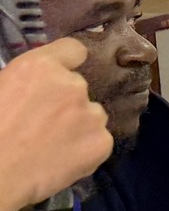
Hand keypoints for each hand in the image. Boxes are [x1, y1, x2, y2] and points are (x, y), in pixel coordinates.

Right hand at [0, 39, 111, 210]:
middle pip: (78, 88)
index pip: (73, 50)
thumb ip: (22, 81)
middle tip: (42, 124)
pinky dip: (85, 150)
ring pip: (90, 115)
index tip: (58, 77)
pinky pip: (98, 141)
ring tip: (51, 145)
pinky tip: (62, 160)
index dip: (66, 63)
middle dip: (64, 102)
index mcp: (40, 67)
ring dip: (77, 125)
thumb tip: (32, 88)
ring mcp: (92, 114)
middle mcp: (73, 85)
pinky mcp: (103, 143)